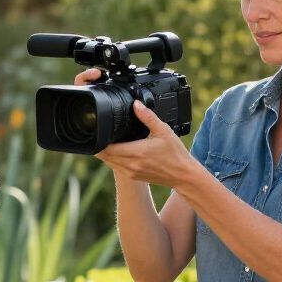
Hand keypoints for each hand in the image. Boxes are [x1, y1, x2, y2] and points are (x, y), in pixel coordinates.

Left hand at [77, 72, 190, 187]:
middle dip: (99, 145)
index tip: (98, 130)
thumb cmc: (175, 154)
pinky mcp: (134, 176)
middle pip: (104, 156)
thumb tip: (136, 104)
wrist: (183, 175)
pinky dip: (113, 159)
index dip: (99, 140)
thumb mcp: (163, 130)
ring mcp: (131, 173)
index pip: (107, 148)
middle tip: (99, 133)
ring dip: (105, 153)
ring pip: (109, 163)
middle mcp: (130, 165)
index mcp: (136, 153)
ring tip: (106, 140)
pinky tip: (117, 150)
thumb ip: (148, 116)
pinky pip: (117, 167)